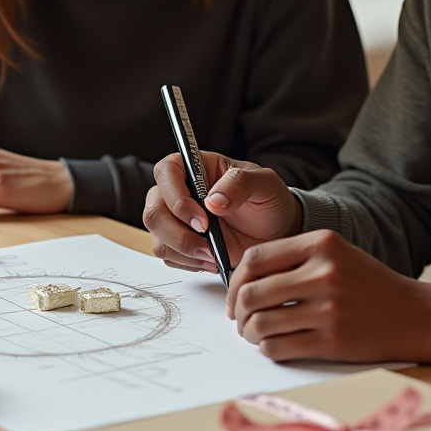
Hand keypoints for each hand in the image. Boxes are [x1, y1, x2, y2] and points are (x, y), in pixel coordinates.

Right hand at [144, 151, 301, 273]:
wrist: (276, 233)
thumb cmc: (269, 201)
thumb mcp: (265, 184)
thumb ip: (240, 184)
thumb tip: (213, 201)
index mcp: (197, 167)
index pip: (167, 172)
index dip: (176, 197)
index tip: (202, 220)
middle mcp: (180, 191)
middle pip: (154, 210)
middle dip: (178, 233)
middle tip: (208, 246)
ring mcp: (176, 219)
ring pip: (157, 237)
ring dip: (184, 251)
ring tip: (214, 255)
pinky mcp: (180, 243)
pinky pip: (168, 255)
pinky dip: (188, 263)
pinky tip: (213, 260)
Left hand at [228, 229, 430, 376]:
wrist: (418, 315)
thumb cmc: (371, 286)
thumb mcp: (337, 255)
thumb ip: (295, 259)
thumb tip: (243, 279)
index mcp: (321, 243)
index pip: (255, 258)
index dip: (235, 280)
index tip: (234, 295)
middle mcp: (324, 272)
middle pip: (252, 293)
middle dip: (237, 311)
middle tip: (240, 320)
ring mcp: (329, 308)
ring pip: (261, 324)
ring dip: (249, 334)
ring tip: (254, 335)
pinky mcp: (333, 341)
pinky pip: (279, 348)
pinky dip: (267, 350)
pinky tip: (274, 346)